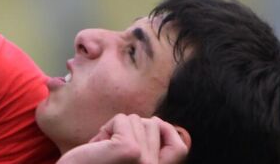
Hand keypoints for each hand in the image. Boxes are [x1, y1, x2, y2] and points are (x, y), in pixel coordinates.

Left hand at [57, 115, 190, 163]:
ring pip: (137, 120)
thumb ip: (146, 146)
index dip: (169, 131)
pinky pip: (122, 120)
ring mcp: (146, 162)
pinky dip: (106, 129)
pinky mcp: (130, 151)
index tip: (154, 126)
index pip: (181, 147)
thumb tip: (157, 121)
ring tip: (103, 150)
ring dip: (116, 130)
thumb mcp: (129, 159)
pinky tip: (98, 146)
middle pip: (155, 125)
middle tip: (111, 150)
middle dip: (130, 129)